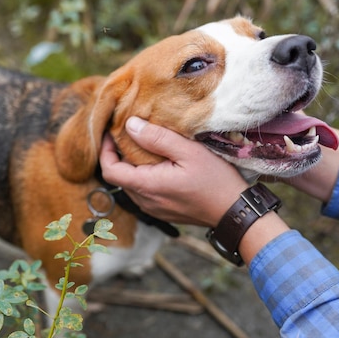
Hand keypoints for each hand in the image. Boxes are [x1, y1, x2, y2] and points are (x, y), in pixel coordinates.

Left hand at [99, 117, 248, 226]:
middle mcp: (145, 201)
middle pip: (119, 176)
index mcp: (147, 186)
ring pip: (132, 184)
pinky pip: (144, 192)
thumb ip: (157, 138)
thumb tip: (130, 125)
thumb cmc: (216, 181)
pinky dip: (145, 176)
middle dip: (119, 154)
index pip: (109, 171)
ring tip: (146, 145)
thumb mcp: (189, 152)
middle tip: (130, 132)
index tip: (111, 133)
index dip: (105, 151)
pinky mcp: (163, 211)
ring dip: (133, 165)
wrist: (234, 212)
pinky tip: (160, 163)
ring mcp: (153, 209)